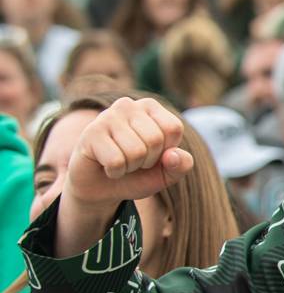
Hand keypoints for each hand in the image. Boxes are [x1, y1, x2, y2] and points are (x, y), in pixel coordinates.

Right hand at [66, 97, 193, 209]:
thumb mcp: (167, 173)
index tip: (153, 154)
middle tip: (133, 160)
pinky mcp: (91, 132)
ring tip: (120, 161)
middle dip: (147, 160)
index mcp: (151, 107)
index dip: (167, 151)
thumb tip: (172, 155)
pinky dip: (115, 171)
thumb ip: (182, 164)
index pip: (173, 128)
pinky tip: (106, 165)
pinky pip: (116, 161)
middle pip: (155, 139)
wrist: (100, 188)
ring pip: (136, 151)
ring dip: (130, 166)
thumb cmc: (137, 175)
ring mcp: (107, 116)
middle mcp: (128, 105)